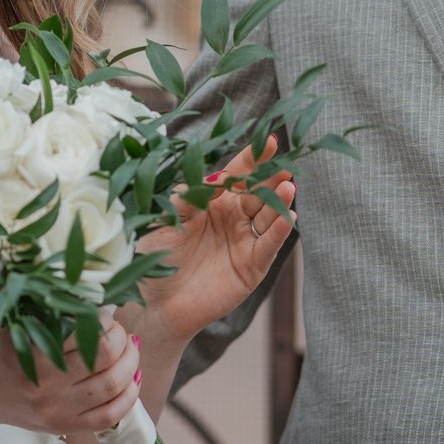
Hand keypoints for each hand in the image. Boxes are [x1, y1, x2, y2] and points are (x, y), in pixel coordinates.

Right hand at [0, 315, 141, 438]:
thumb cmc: (1, 352)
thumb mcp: (18, 327)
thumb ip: (56, 316)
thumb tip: (103, 305)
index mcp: (31, 355)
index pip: (84, 332)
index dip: (103, 319)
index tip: (102, 313)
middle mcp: (45, 387)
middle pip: (104, 358)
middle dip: (120, 338)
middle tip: (117, 330)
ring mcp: (57, 411)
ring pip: (113, 386)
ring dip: (130, 362)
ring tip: (127, 349)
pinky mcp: (65, 427)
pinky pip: (110, 416)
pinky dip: (129, 395)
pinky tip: (131, 378)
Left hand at [137, 140, 294, 344]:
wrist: (154, 302)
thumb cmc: (155, 257)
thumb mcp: (166, 218)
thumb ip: (189, 195)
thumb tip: (214, 176)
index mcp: (212, 201)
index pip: (238, 174)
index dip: (254, 158)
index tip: (270, 141)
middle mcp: (233, 218)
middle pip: (258, 192)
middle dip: (273, 177)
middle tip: (286, 163)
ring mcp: (244, 241)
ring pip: (268, 215)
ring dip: (281, 200)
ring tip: (289, 185)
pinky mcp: (252, 266)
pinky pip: (268, 245)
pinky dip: (279, 231)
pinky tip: (289, 216)